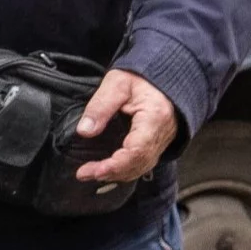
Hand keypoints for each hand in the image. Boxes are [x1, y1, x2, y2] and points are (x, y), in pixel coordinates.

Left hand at [73, 69, 179, 183]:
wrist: (167, 75)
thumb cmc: (143, 77)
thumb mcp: (117, 83)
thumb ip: (100, 106)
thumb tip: (84, 131)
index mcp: (154, 118)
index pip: (136, 151)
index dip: (114, 165)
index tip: (91, 170)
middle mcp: (162, 134)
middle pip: (138, 163)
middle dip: (111, 173)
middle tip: (84, 174)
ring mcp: (162, 140)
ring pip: (142, 167)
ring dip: (117, 175)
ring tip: (91, 173)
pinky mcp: (158, 143)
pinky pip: (144, 163)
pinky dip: (126, 170)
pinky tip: (108, 170)